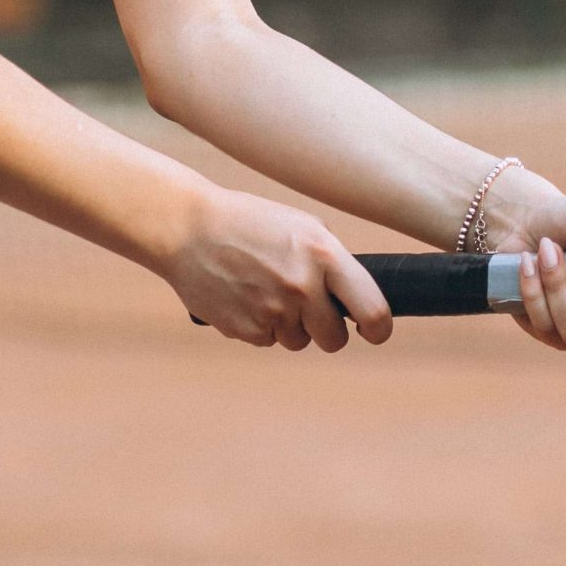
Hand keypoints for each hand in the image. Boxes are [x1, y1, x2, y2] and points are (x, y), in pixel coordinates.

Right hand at [168, 187, 391, 351]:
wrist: (188, 229)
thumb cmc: (251, 223)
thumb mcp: (301, 226)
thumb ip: (332, 262)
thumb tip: (357, 299)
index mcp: (324, 254)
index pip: (372, 309)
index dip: (378, 328)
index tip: (373, 331)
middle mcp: (302, 286)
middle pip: (334, 339)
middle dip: (326, 329)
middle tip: (308, 307)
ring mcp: (273, 311)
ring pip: (299, 341)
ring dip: (289, 325)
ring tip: (264, 288)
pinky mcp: (246, 330)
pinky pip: (268, 340)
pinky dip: (260, 325)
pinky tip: (244, 295)